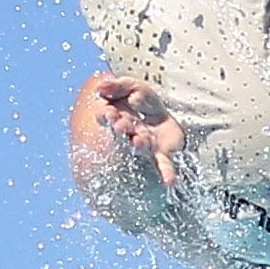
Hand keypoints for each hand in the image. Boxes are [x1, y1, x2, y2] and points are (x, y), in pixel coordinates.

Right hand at [68, 74, 189, 203]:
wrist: (170, 112)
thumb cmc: (145, 102)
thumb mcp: (132, 87)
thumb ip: (117, 86)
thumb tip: (99, 88)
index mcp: (118, 117)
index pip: (107, 116)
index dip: (107, 115)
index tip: (108, 112)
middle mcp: (129, 133)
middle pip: (123, 131)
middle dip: (121, 128)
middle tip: (120, 125)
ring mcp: (145, 144)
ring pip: (139, 145)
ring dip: (137, 144)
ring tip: (136, 141)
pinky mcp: (162, 153)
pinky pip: (163, 165)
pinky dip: (166, 173)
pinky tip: (169, 182)